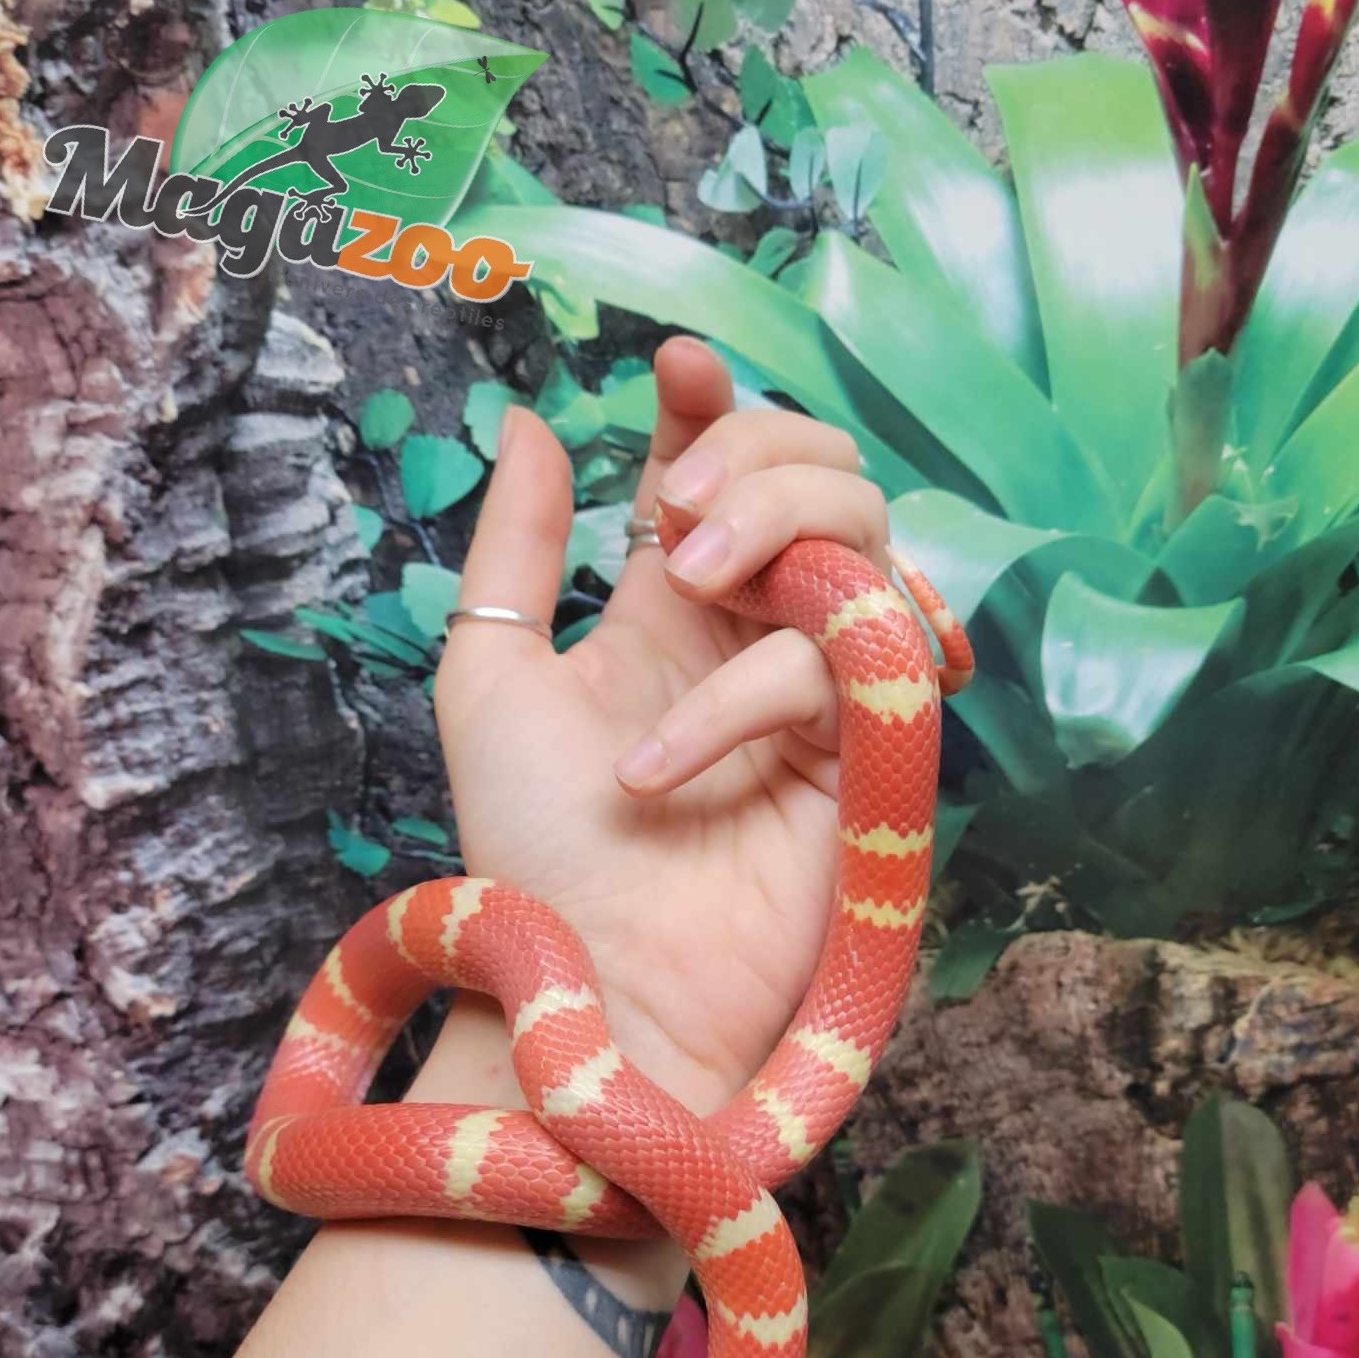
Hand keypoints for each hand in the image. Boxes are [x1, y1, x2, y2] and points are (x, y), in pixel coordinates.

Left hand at [432, 338, 893, 1117]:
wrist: (595, 991)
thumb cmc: (534, 851)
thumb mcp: (489, 678)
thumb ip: (515, 547)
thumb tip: (529, 421)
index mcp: (666, 604)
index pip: (720, 464)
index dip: (715, 401)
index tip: (676, 366)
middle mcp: (753, 628)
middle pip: (819, 471)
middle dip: (759, 452)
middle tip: (678, 514)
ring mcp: (819, 683)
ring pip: (865, 532)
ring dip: (780, 521)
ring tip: (686, 580)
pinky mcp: (869, 749)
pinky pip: (842, 660)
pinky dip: (750, 690)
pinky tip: (661, 765)